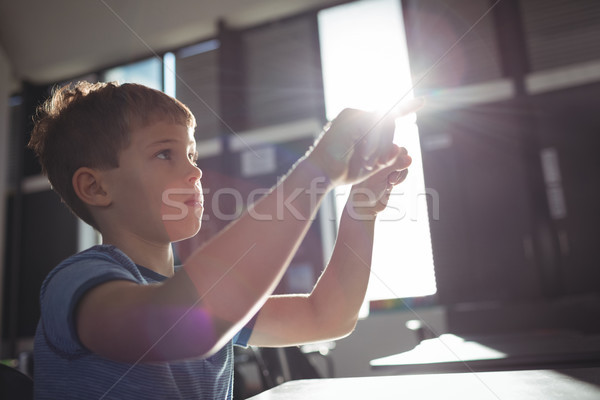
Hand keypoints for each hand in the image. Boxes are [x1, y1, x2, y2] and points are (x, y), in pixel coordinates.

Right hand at [306, 98, 422, 186]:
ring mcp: (352, 113)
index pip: (387, 114)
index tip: (422, 101)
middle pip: (389, 121)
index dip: (406, 107)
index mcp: (360, 123)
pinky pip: (374, 126)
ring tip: (367, 163)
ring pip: (383, 124)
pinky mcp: (350, 117)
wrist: (320, 174)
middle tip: (378, 164)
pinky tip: (363, 157)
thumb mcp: (372, 165)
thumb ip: (388, 158)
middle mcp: (356, 114)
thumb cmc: (342, 172)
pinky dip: (372, 145)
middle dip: (388, 144)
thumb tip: (407, 155)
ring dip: (380, 147)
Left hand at [345, 144, 411, 218]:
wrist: (366, 207)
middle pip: (399, 152)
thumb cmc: (366, 190)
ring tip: (388, 183)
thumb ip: (394, 164)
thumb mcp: (380, 174)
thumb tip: (410, 159)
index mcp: (370, 152)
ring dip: (399, 173)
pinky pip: (404, 170)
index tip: (386, 168)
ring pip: (404, 161)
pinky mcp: (392, 173)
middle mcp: (378, 156)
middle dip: (397, 165)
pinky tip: (390, 185)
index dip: (392, 155)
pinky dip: (400, 178)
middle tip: (389, 177)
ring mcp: (385, 165)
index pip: (389, 144)